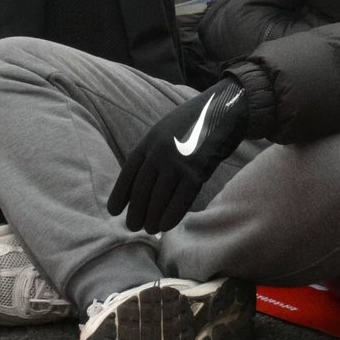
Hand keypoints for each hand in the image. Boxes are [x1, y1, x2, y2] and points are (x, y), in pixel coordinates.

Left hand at [112, 71, 256, 232]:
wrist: (224, 111)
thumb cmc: (196, 123)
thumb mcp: (165, 130)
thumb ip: (153, 151)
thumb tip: (141, 181)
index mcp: (149, 141)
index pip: (129, 173)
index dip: (120, 194)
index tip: (114, 211)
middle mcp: (159, 152)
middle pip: (142, 190)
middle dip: (136, 211)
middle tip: (133, 226)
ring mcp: (177, 162)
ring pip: (159, 198)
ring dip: (152, 218)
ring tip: (150, 229)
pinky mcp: (196, 172)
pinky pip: (180, 199)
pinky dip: (171, 215)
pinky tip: (165, 226)